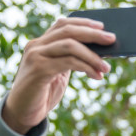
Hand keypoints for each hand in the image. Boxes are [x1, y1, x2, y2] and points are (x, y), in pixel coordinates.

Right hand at [3, 17, 114, 133]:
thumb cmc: (43, 92)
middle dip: (93, 34)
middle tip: (112, 40)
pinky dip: (86, 67)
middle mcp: (36, 46)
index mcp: (40, 44)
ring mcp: (36, 56)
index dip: (83, 22)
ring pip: (70, 45)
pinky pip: (68, 62)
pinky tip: (96, 76)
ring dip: (93, 56)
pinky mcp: (39, 69)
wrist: (22, 113)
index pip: (62, 24)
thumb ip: (71, 59)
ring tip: (107, 67)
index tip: (102, 26)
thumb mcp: (59, 72)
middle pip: (68, 31)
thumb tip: (100, 52)